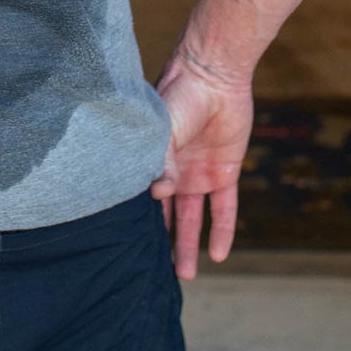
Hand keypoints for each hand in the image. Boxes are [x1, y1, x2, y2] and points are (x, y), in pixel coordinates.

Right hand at [149, 47, 253, 279]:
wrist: (213, 75)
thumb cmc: (179, 95)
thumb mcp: (162, 129)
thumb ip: (161, 161)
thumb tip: (157, 195)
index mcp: (152, 158)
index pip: (142, 195)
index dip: (135, 218)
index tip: (125, 244)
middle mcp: (174, 169)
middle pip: (166, 214)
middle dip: (161, 242)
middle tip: (155, 273)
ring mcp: (199, 173)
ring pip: (193, 218)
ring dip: (188, 244)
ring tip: (183, 275)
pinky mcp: (225, 172)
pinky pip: (224, 209)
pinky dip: (222, 231)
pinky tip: (218, 255)